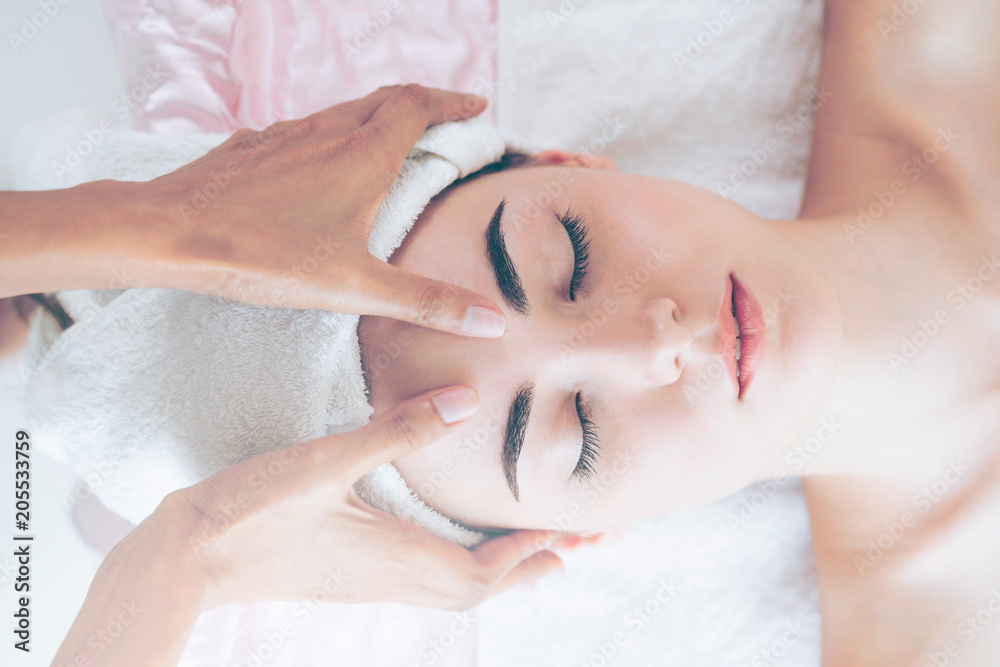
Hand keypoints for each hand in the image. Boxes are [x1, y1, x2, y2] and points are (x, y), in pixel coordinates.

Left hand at [139, 84, 505, 336]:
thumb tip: (491, 322)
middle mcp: (326, 133)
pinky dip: (327, 136)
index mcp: (362, 156)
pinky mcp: (250, 149)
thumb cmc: (261, 256)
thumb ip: (425, 301)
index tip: (475, 107)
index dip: (452, 103)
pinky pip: (300, 131)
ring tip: (388, 140)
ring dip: (373, 117)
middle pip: (383, 101)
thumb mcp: (355, 287)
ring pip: (341, 112)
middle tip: (442, 118)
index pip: (418, 108)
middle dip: (420, 104)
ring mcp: (284, 136)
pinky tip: (316, 164)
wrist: (167, 233)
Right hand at [164, 385, 562, 610]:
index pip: (482, 571)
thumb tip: (465, 401)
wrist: (187, 560)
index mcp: (393, 558)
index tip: (570, 533)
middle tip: (573, 547)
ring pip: (451, 592)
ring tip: (530, 551)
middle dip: (529, 568)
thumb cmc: (252, 512)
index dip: (528, 553)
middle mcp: (389, 580)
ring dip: (497, 573)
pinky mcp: (350, 579)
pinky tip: (453, 549)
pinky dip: (458, 570)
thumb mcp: (326, 461)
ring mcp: (368, 584)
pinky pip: (424, 584)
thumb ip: (398, 431)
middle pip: (477, 590)